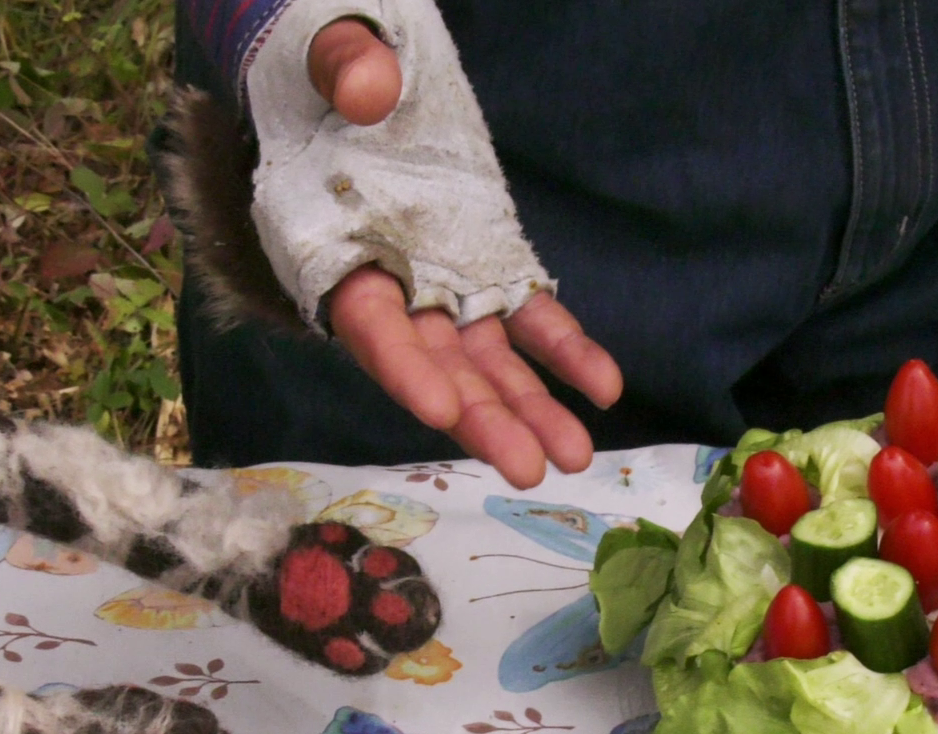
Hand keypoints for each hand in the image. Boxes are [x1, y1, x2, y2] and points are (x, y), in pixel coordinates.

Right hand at [306, 18, 622, 488]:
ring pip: (489, 363)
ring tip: (575, 455)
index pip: (370, 327)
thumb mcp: (331, 61)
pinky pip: (533, 322)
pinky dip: (568, 354)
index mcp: (336, 253)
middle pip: (439, 368)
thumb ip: (346, 72)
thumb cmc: (335, 73)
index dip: (403, 369)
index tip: (439, 408)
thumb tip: (370, 84)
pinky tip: (606, 388)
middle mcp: (394, 289)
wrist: (364, 83)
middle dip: (482, 419)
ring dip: (530, 409)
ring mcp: (447, 290)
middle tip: (525, 467)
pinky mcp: (491, 277)